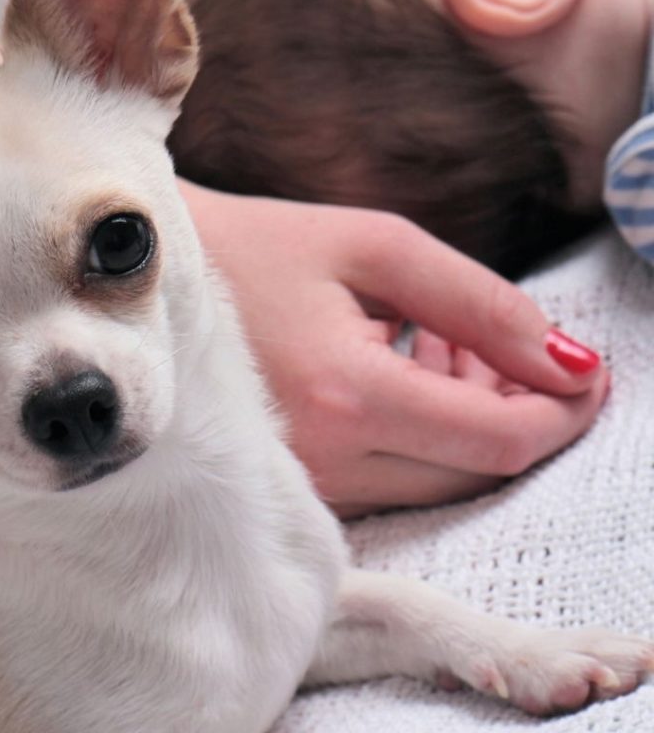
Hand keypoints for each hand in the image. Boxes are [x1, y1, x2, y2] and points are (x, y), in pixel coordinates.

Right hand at [180, 185, 606, 517]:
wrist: (146, 284)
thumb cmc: (253, 249)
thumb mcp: (372, 246)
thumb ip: (480, 301)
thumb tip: (568, 362)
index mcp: (345, 393)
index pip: (497, 439)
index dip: (562, 408)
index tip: (586, 369)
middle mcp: (323, 460)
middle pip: (475, 468)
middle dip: (516, 404)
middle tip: (490, 333)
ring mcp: (301, 483)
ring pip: (436, 479)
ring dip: (468, 414)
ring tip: (437, 334)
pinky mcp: (288, 486)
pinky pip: (390, 479)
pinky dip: (422, 431)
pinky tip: (402, 364)